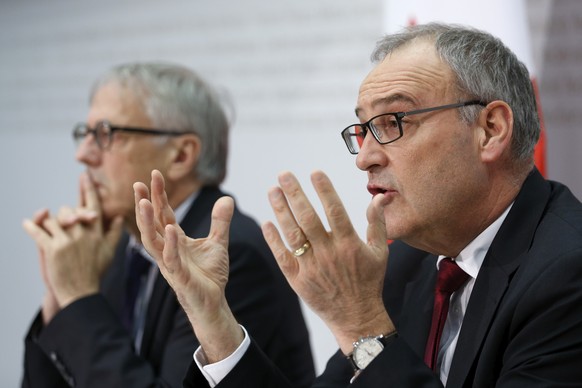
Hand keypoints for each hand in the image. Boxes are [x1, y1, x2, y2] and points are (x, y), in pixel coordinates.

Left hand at [22, 173, 122, 309]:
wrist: (80, 293)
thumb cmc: (95, 273)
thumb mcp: (109, 252)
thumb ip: (114, 233)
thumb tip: (118, 218)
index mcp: (96, 233)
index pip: (92, 206)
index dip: (87, 190)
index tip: (84, 175)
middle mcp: (83, 233)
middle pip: (69, 210)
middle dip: (65, 214)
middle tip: (65, 221)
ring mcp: (67, 240)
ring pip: (54, 219)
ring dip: (49, 223)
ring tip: (48, 231)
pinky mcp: (52, 249)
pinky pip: (39, 231)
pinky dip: (31, 227)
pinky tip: (26, 223)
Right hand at [134, 169, 242, 361]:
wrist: (213, 302)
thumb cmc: (210, 275)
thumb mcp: (218, 242)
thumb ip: (220, 221)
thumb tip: (227, 198)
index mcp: (174, 240)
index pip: (163, 214)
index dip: (158, 195)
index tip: (154, 174)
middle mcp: (167, 249)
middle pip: (151, 223)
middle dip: (144, 203)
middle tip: (138, 183)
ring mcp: (170, 263)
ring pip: (152, 241)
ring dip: (147, 222)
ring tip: (144, 203)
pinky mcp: (179, 276)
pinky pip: (171, 258)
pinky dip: (170, 243)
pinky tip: (170, 228)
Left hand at [262, 170, 393, 353]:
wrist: (357, 317)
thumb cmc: (369, 282)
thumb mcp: (379, 252)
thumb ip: (377, 223)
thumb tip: (379, 198)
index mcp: (349, 244)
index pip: (335, 210)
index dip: (324, 190)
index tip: (314, 172)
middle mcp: (328, 254)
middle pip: (308, 218)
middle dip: (295, 194)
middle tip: (284, 174)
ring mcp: (311, 267)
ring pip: (293, 234)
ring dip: (281, 211)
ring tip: (272, 191)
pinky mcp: (298, 280)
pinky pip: (283, 256)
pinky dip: (274, 240)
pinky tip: (267, 222)